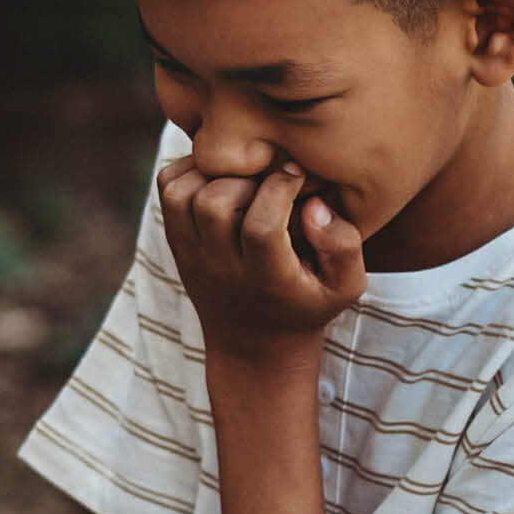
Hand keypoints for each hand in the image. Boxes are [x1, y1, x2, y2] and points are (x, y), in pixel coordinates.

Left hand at [157, 156, 364, 358]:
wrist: (254, 343)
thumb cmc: (308, 303)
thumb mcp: (345, 286)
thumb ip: (343, 245)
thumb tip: (313, 204)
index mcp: (265, 279)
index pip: (261, 227)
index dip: (279, 190)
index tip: (297, 173)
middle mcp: (220, 267)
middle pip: (213, 205)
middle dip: (244, 178)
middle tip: (266, 172)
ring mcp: (191, 254)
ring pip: (181, 195)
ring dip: (213, 173)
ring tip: (245, 173)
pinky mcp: (177, 241)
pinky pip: (169, 190)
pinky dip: (190, 170)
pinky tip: (223, 176)